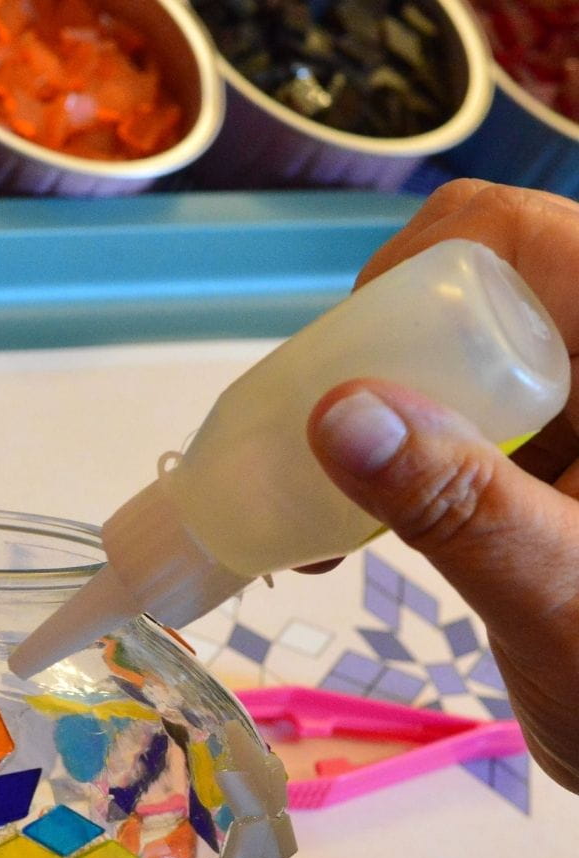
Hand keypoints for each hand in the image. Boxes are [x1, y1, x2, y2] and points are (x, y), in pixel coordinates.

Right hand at [306, 180, 578, 791]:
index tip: (348, 383)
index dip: (413, 280)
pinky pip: (460, 428)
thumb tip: (340, 412)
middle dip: (376, 370)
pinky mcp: (558, 466)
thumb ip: (459, 504)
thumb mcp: (559, 597)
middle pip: (471, 295)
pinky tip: (354, 539)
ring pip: (454, 363)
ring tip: (323, 519)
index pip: (513, 240)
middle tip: (326, 465)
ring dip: (373, 430)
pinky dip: (397, 472)